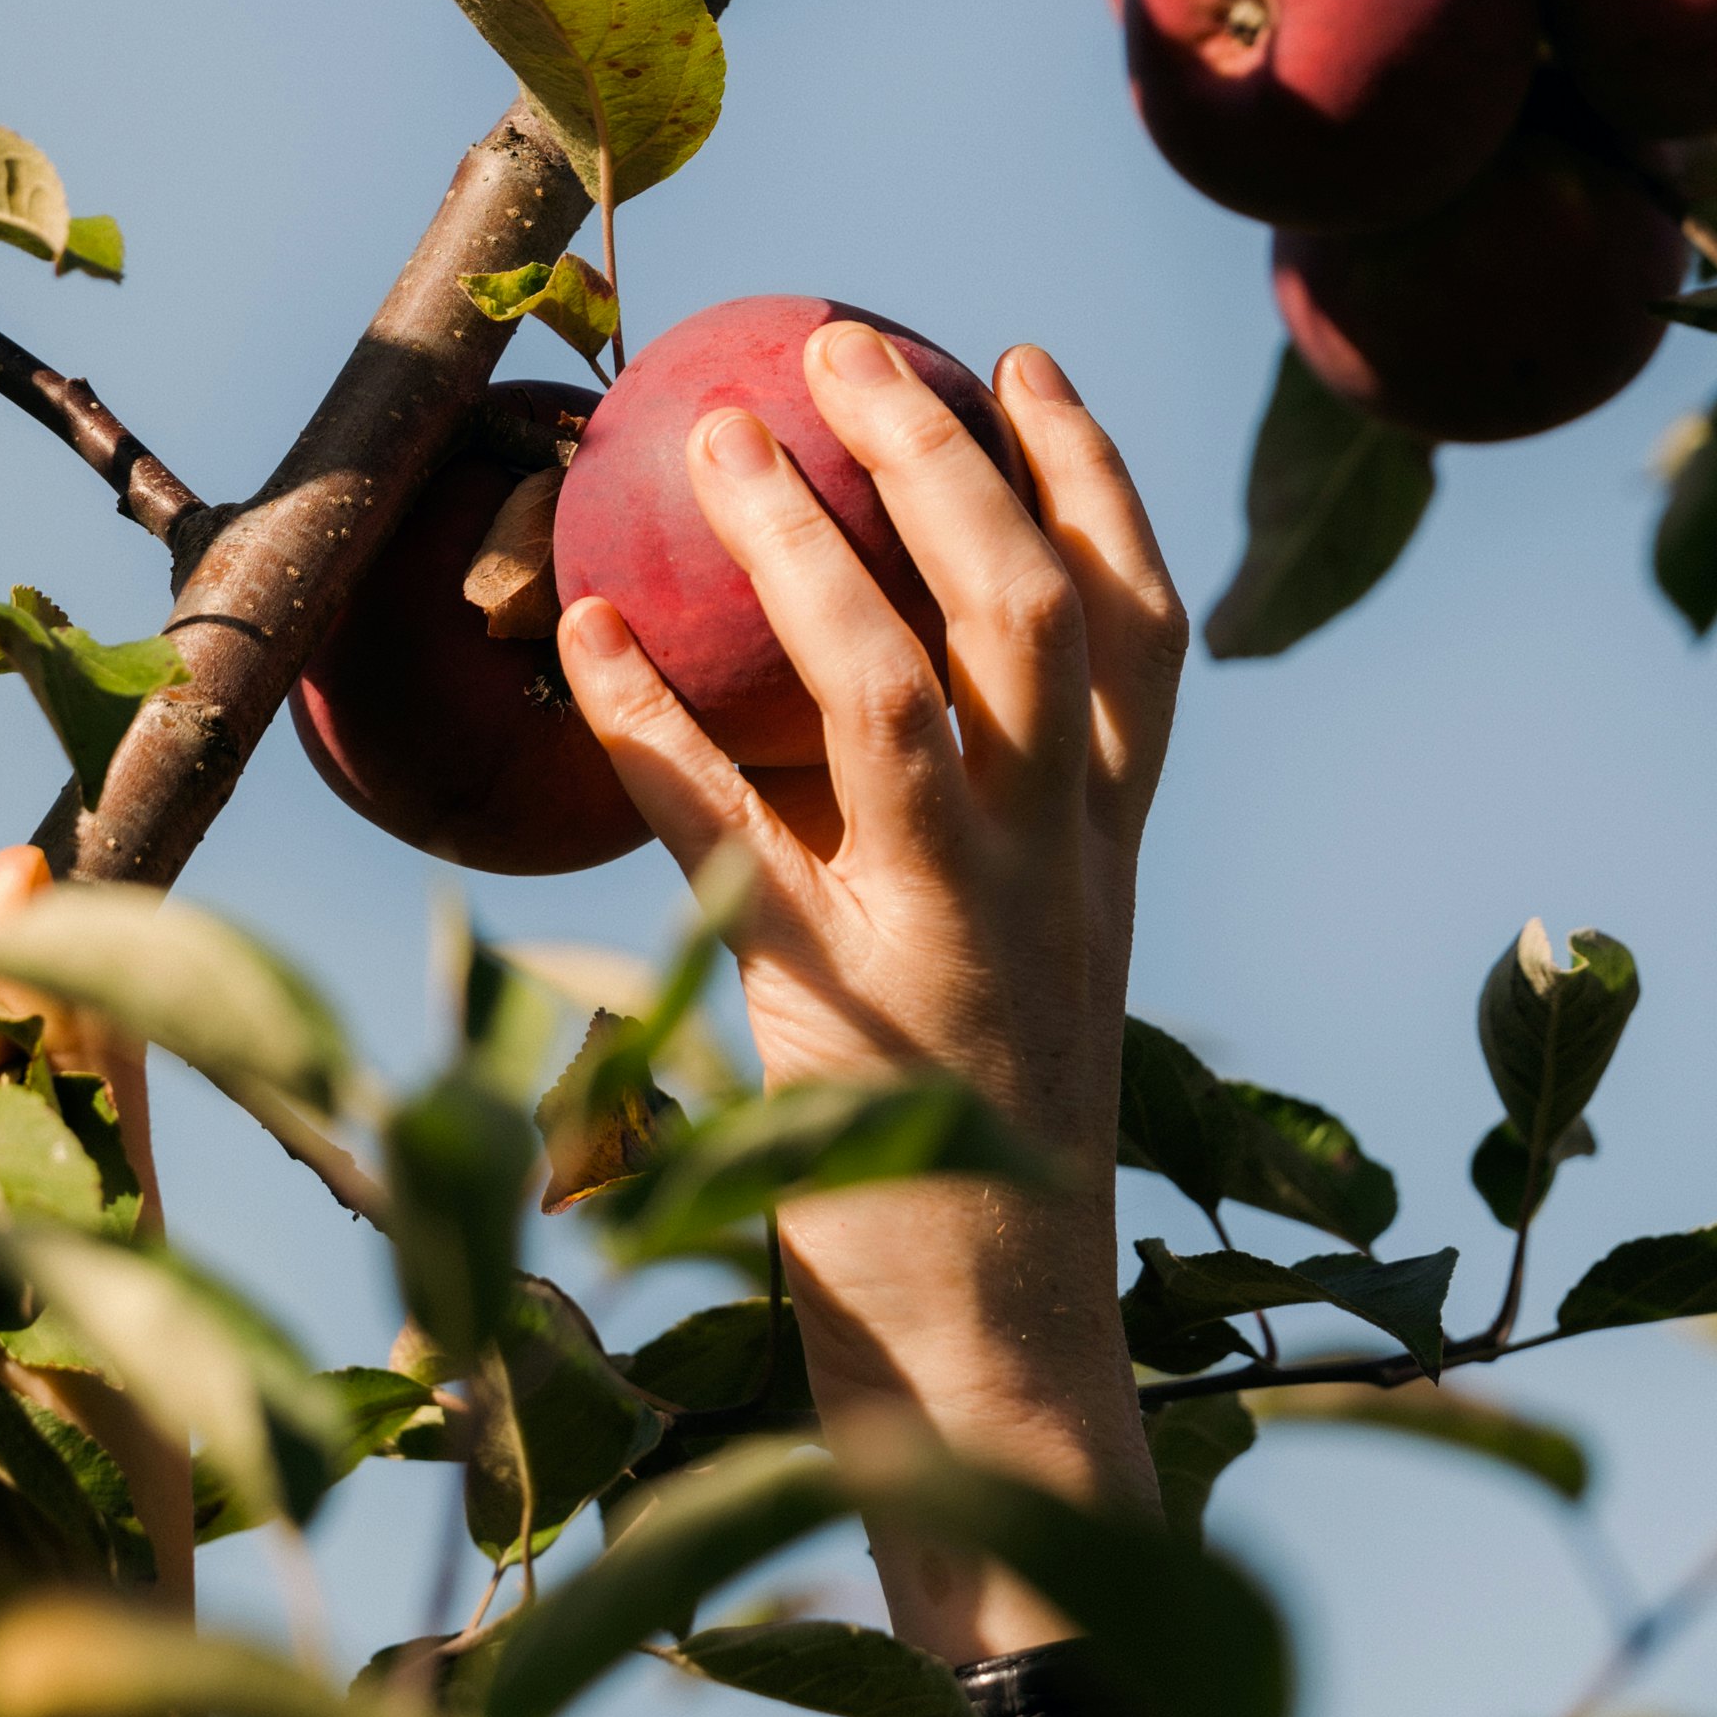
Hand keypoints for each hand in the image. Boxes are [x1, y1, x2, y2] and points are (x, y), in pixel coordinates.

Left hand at [555, 326, 1182, 1589]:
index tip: (1017, 357)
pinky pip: (730, 830)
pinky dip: (649, 722)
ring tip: (708, 439)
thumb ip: (972, 844)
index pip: (1139, 616)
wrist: (1006, 1371)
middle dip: (937, 452)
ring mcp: (960, 928)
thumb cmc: (985, 1170)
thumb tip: (842, 707)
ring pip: (895, 682)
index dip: (1088, 471)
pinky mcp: (841, 1008)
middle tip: (836, 346)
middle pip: (1026, 601)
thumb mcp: (1029, 974)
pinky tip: (577, 642)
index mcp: (1113, 846)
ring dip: (797, 544)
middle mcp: (1061, 862)